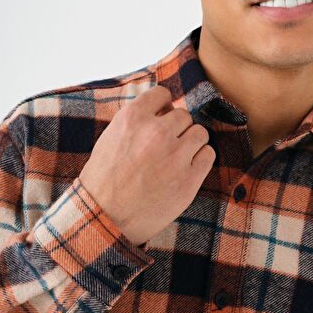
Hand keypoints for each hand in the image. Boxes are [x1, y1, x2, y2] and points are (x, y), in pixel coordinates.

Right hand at [79, 85, 215, 245]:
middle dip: (177, 129)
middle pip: (184, 115)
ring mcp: (175, 156)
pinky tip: (186, 169)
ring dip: (191, 143)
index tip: (163, 117)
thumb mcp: (111, 138)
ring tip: (177, 158)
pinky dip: (200, 160)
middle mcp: (156, 132)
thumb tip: (164, 109)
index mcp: (132, 118)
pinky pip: (208, 155)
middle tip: (166, 146)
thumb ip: (137, 121)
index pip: (162, 94)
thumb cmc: (104, 180)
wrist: (104, 218)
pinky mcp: (189, 179)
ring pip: (200, 133)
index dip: (164, 106)